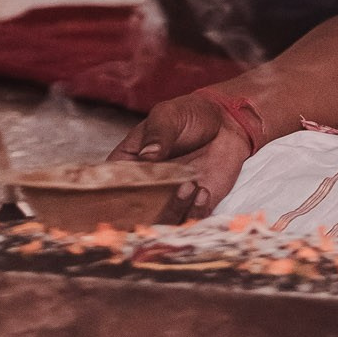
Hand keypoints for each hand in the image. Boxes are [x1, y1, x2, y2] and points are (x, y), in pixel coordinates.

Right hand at [119, 90, 253, 220]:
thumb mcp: (169, 116)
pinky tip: (203, 191)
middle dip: (143, 214)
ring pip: (162, 222)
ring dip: (174, 210)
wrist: (227, 120)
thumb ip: (158, 134)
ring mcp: (171, 198)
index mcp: (130, 165)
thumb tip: (148, 154)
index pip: (111, 187)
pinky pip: (191, 220)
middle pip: (133, 214)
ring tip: (189, 185)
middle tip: (159, 196)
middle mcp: (147, 187)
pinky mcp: (195, 204)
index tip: (123, 195)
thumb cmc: (190, 114)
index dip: (111, 197)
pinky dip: (195, 212)